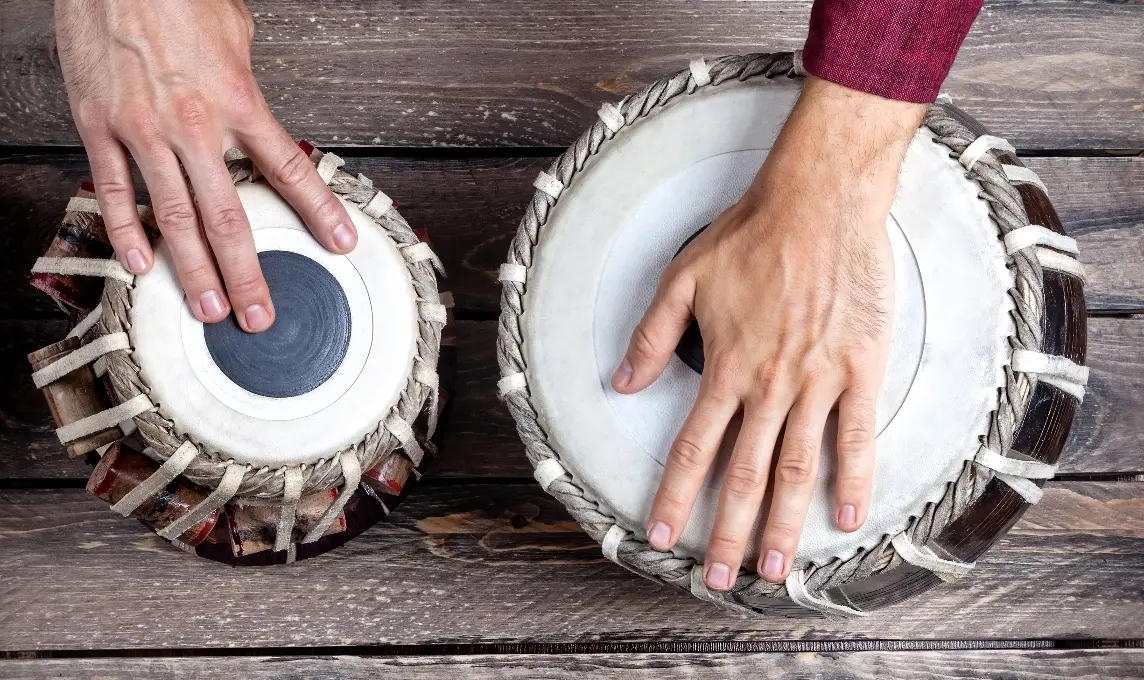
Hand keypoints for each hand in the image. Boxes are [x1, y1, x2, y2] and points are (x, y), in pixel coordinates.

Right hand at [55, 0, 357, 330]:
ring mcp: (143, 131)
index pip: (290, 170)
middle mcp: (194, 125)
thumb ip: (247, 81)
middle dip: (247, 274)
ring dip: (194, 271)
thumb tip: (254, 108)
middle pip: (229, 217)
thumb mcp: (235, 33)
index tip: (340, 244)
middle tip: (258, 314)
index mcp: (238, 102)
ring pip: (174, 219)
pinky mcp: (99, 127)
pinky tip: (141, 265)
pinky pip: (114, 192)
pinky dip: (127, 233)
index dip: (319, 213)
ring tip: (209, 309)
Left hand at [612, 76, 924, 589]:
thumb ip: (652, 337)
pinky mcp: (861, 367)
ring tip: (776, 570)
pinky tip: (848, 517)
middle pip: (745, 474)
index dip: (675, 498)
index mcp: (725, 367)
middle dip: (728, 533)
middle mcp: (769, 384)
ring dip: (786, 525)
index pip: (693, 449)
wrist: (820, 200)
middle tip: (717, 579)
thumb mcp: (684, 279)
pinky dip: (854, 479)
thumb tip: (620, 382)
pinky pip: (857, 435)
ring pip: (799, 467)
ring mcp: (819, 379)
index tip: (663, 537)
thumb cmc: (751, 235)